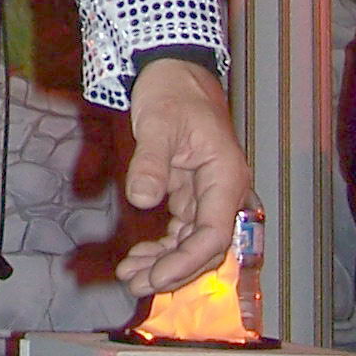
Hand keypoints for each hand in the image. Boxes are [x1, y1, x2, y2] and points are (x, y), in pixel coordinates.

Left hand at [115, 59, 254, 296]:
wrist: (174, 72)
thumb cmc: (172, 93)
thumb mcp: (157, 123)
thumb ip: (151, 162)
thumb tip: (142, 199)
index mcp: (225, 177)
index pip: (215, 235)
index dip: (187, 261)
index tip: (156, 276)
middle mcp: (223, 192)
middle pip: (206, 247)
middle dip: (173, 270)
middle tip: (135, 283)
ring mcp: (208, 195)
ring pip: (192, 244)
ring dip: (165, 263)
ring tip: (130, 275)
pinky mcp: (191, 195)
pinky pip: (182, 231)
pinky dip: (162, 247)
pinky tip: (138, 256)